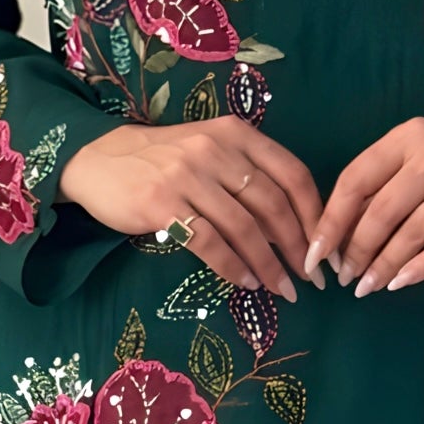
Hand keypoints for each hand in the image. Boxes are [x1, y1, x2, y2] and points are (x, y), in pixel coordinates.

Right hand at [58, 115, 329, 302]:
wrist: (98, 158)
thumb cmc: (164, 159)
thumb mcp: (212, 151)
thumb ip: (249, 177)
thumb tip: (292, 228)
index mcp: (238, 134)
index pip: (292, 174)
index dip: (314, 214)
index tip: (324, 248)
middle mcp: (217, 149)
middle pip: (273, 204)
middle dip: (298, 246)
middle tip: (311, 279)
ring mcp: (188, 175)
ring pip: (244, 227)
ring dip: (268, 264)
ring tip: (282, 289)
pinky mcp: (161, 203)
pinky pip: (209, 242)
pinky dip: (233, 267)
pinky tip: (245, 282)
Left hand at [311, 114, 423, 297]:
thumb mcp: (421, 152)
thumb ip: (386, 181)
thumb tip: (341, 231)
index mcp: (408, 137)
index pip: (356, 179)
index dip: (332, 219)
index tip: (316, 252)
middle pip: (381, 210)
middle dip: (357, 249)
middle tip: (345, 277)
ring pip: (411, 231)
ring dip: (384, 264)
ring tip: (367, 286)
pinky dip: (421, 268)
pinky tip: (401, 282)